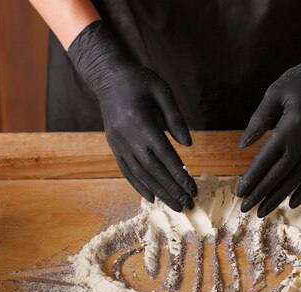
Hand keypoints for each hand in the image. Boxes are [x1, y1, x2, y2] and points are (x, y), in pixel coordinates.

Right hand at [68, 21, 196, 211]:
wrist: (108, 77)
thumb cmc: (140, 81)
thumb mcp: (162, 91)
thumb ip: (175, 118)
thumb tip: (188, 145)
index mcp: (142, 123)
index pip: (165, 155)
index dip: (179, 175)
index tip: (192, 188)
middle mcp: (128, 137)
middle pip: (153, 170)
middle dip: (172, 190)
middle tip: (188, 205)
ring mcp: (119, 144)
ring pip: (140, 174)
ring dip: (159, 192)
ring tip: (175, 206)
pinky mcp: (114, 146)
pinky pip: (126, 170)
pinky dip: (139, 186)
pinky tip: (151, 198)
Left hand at [236, 17, 300, 216]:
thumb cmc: (300, 80)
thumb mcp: (274, 93)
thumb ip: (258, 120)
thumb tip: (242, 146)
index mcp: (292, 126)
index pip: (267, 158)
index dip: (253, 177)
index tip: (240, 191)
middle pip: (281, 174)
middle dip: (262, 193)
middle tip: (245, 208)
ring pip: (297, 178)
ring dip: (279, 197)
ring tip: (263, 211)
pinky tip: (292, 204)